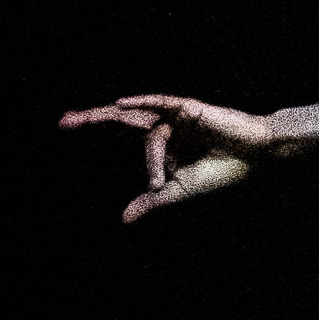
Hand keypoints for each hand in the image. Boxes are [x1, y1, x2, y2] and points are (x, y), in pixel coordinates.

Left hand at [59, 94, 274, 222]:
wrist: (255, 158)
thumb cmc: (222, 172)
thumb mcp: (180, 191)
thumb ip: (152, 200)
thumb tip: (124, 219)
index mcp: (161, 143)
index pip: (121, 132)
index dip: (95, 126)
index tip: (66, 124)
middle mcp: (164, 126)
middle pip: (121, 119)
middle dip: (91, 119)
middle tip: (63, 121)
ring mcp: (176, 116)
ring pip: (148, 130)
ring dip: (152, 154)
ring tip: (164, 177)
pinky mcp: (189, 108)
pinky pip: (162, 103)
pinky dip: (143, 100)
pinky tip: (121, 102)